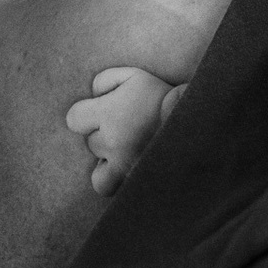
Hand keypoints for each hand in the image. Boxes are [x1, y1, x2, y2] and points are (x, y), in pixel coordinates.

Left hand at [66, 66, 176, 196]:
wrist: (194, 122)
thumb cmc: (161, 96)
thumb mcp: (133, 75)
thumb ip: (104, 81)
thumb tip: (92, 95)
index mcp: (108, 114)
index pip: (73, 119)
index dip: (85, 115)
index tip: (101, 112)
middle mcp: (112, 142)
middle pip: (90, 143)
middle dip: (103, 136)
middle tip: (126, 130)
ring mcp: (124, 167)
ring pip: (98, 175)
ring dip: (108, 166)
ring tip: (124, 156)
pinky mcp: (135, 183)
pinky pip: (113, 192)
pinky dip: (118, 184)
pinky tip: (130, 171)